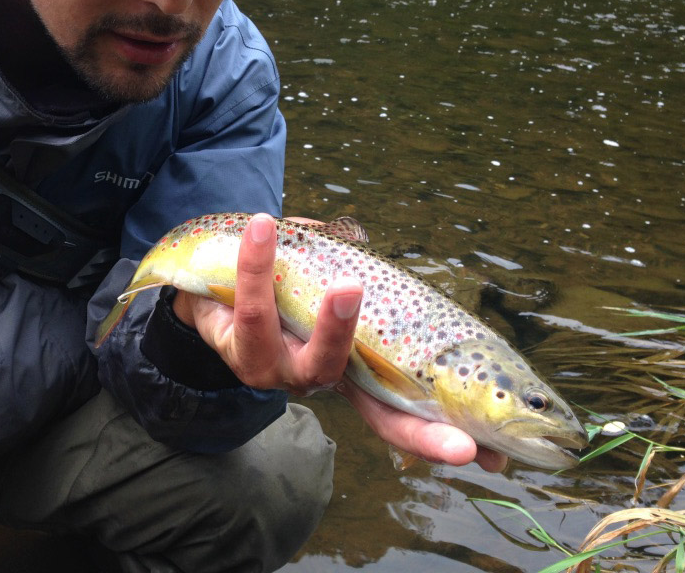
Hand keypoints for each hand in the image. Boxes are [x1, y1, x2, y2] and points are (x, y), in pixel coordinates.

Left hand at [172, 213, 506, 472]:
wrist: (202, 287)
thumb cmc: (276, 285)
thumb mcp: (318, 276)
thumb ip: (340, 260)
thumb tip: (353, 245)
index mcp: (347, 368)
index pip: (397, 413)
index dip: (434, 436)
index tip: (481, 456)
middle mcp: (317, 381)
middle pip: (371, 407)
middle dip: (410, 418)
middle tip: (452, 419)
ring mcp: (279, 374)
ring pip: (310, 360)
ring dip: (332, 323)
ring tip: (347, 284)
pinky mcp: (237, 351)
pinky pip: (253, 309)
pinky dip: (258, 264)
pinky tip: (263, 228)